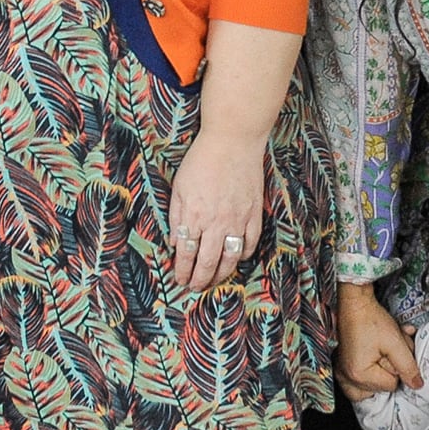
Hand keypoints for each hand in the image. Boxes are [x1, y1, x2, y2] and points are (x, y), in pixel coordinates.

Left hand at [165, 129, 265, 292]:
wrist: (233, 141)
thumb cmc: (202, 160)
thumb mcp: (179, 187)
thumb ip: (177, 216)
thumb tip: (175, 243)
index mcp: (194, 216)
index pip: (186, 254)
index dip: (182, 271)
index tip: (180, 280)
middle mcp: (216, 223)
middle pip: (207, 262)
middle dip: (200, 280)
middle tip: (195, 288)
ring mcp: (237, 220)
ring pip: (230, 259)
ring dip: (221, 274)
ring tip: (214, 281)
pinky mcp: (254, 214)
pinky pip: (250, 243)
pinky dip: (243, 256)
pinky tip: (236, 258)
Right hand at [337, 280, 421, 393]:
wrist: (355, 304)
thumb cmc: (372, 320)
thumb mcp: (395, 342)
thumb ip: (408, 366)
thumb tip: (417, 385)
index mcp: (359, 374)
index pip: (391, 385)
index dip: (397, 367)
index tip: (392, 351)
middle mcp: (347, 377)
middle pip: (382, 386)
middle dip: (390, 367)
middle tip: (387, 348)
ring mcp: (342, 373)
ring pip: (372, 387)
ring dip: (381, 370)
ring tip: (380, 353)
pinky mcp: (342, 367)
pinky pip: (359, 384)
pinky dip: (370, 373)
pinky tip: (373, 359)